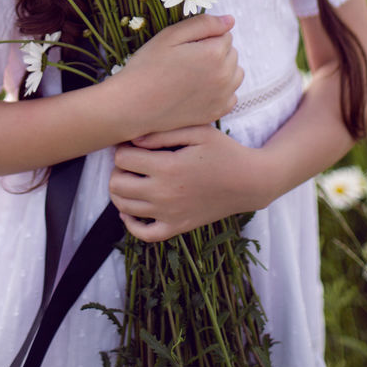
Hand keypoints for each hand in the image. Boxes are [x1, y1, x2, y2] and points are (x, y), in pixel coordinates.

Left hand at [109, 125, 270, 241]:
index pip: (122, 159)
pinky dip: (130, 224)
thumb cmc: (224, 151)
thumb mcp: (197, 132)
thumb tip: (132, 140)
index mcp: (168, 167)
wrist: (250, 182)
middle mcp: (164, 194)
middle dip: (117, 170)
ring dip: (120, 192)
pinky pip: (144, 234)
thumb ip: (163, 133)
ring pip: (124, 208)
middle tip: (129, 162)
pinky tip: (130, 210)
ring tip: (129, 179)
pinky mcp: (178, 227)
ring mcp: (170, 214)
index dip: (122, 148)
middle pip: (117, 184)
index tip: (132, 145)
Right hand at [119, 15, 242, 138]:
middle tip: (187, 59)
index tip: (186, 45)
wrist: (133, 105)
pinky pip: (231, 95)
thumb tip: (231, 20)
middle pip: (232, 53)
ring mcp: (222, 97)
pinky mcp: (216, 113)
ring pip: (235, 73)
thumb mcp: (171, 35)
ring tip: (195, 72)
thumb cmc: (148, 66)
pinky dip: (221, 90)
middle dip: (215, 51)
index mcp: (214, 53)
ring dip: (222, 70)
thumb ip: (204, 24)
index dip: (205, 36)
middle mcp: (224, 76)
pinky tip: (200, 89)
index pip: (225, 34)